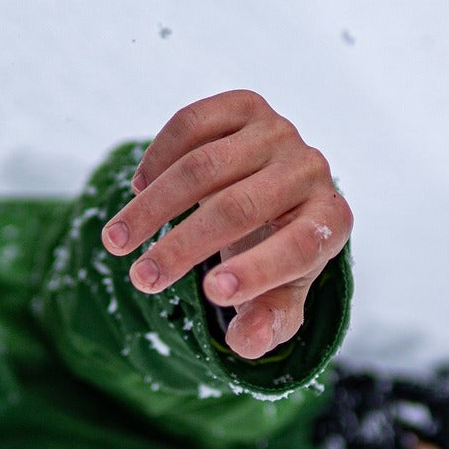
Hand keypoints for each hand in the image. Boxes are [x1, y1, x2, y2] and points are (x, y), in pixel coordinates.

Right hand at [101, 89, 352, 359]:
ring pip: (204, 166)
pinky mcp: (245, 106)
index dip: (258, 270)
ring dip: (153, 207)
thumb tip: (245, 342)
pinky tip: (139, 189)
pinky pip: (192, 124)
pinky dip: (158, 158)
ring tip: (117, 242)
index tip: (210, 294)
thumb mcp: (277, 296)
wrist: (274, 191)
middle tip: (141, 280)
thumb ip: (266, 324)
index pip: (300, 245)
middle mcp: (312, 170)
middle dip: (183, 247)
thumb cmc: (274, 252)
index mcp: (331, 221)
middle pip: (241, 207)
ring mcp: (279, 132)